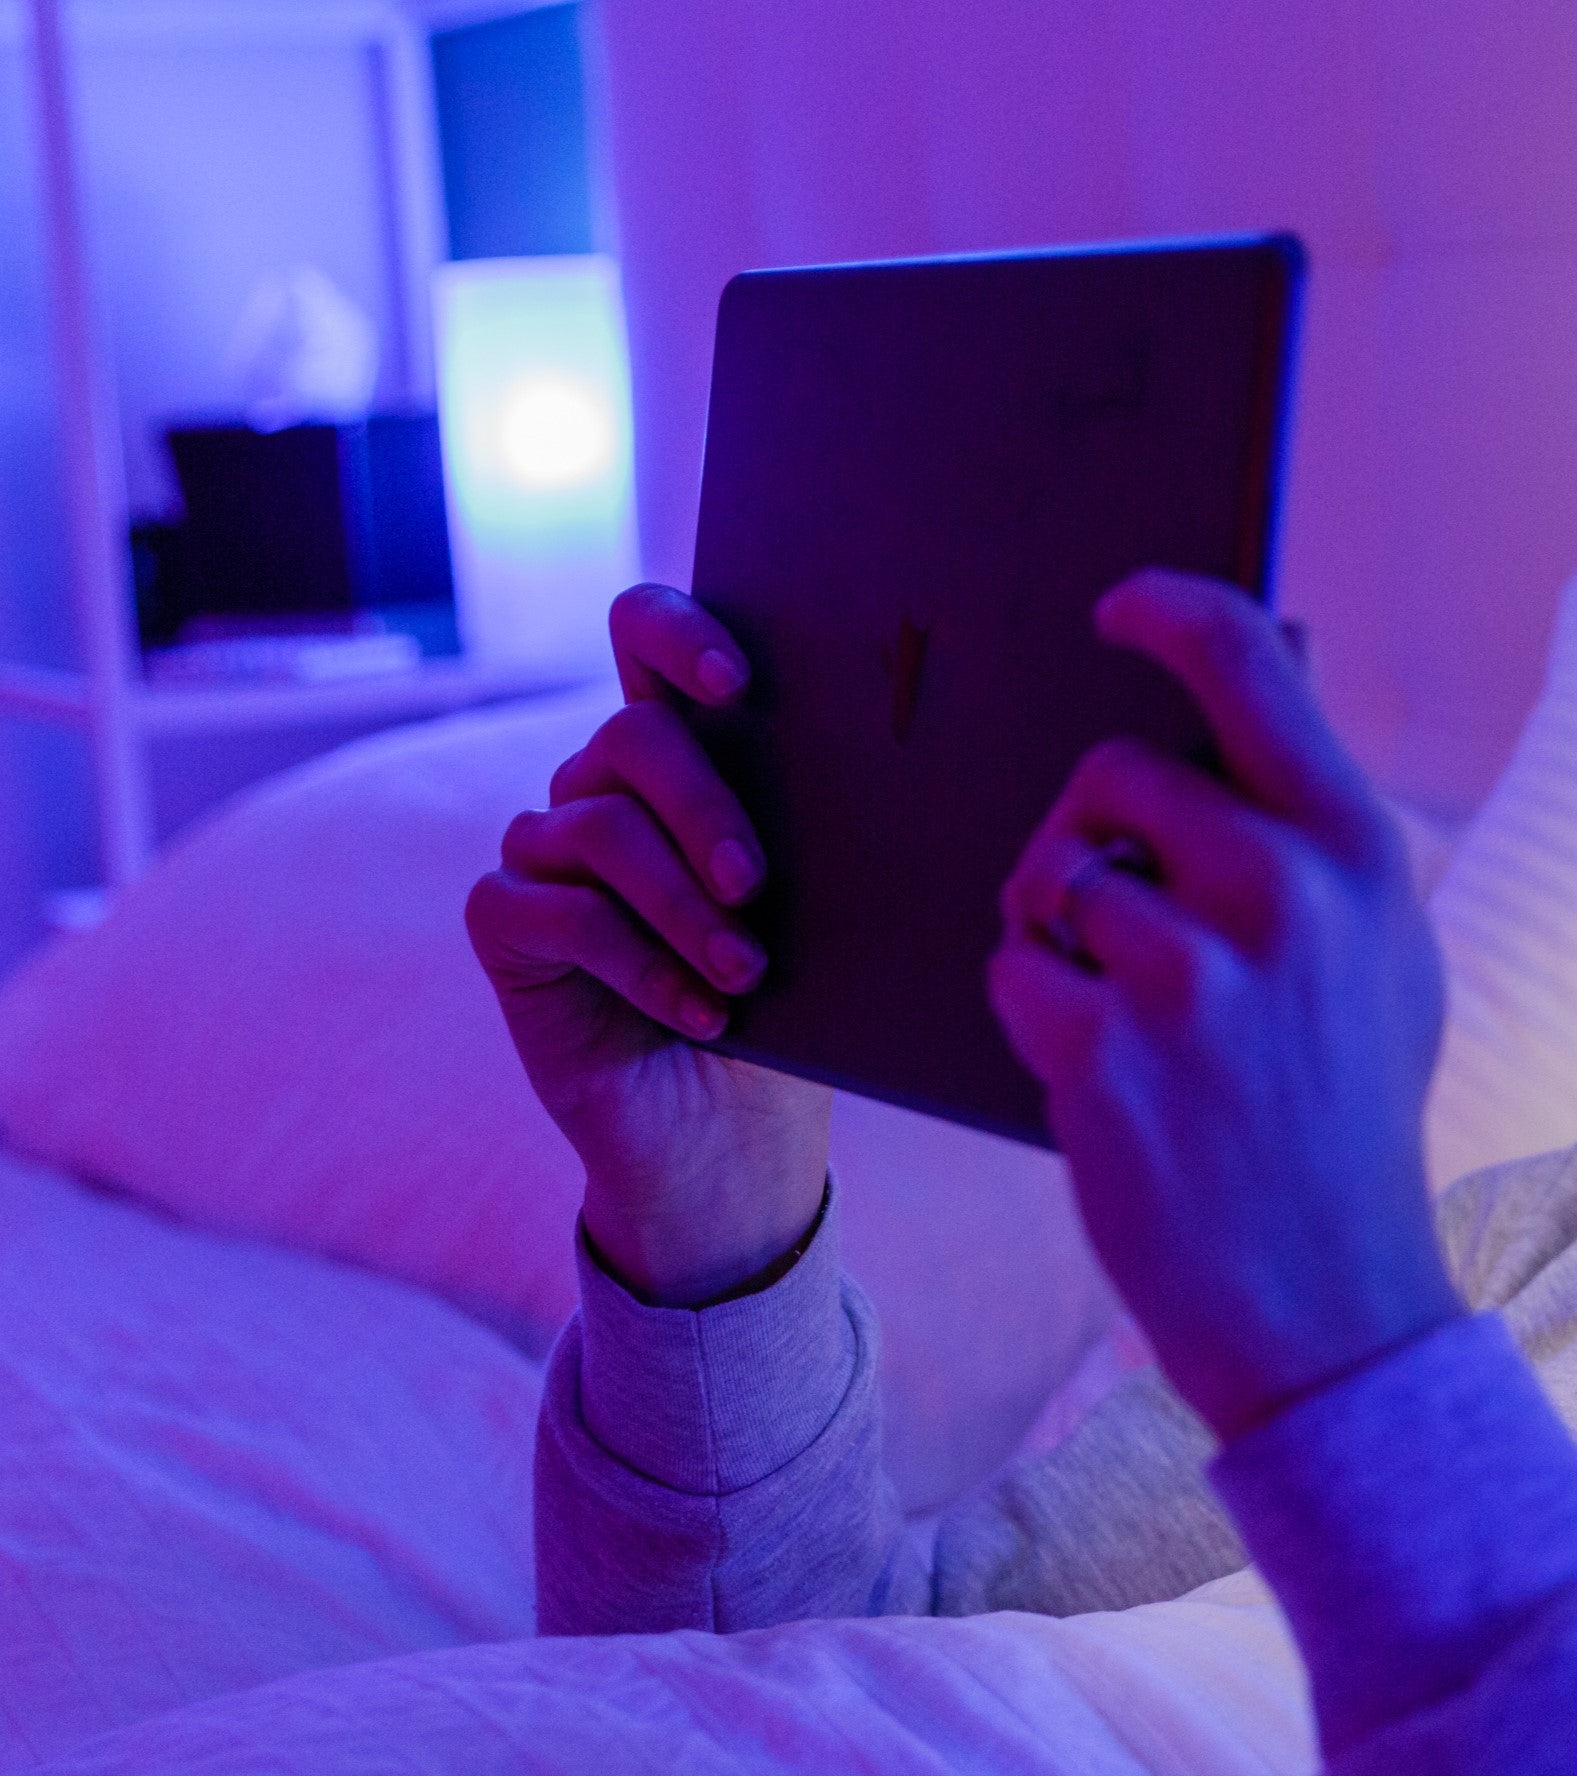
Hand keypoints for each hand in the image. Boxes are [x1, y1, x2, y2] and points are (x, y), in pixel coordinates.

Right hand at [465, 584, 829, 1304]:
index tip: (736, 682)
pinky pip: (555, 910)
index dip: (676, 633)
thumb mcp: (817, 915)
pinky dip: (636, 961)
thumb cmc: (792, 1013)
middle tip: (755, 882)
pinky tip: (700, 1011)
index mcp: (687, 760)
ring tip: (745, 971)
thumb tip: (870, 772)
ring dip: (681, 905)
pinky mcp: (506, 926)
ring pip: (597, 826)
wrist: (735, 1142)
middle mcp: (606, 791)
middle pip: (629, 734)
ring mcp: (546, 853)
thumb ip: (805, 834)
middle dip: (701, 802)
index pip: (646, 640)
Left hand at [985, 571, 1461, 1440]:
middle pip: (1112, 774)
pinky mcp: (1104, 1049)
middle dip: (1088, 836)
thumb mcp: (1384, 961)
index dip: (1168, 611)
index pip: (1247, 665)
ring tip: (1122, 1015)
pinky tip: (1099, 1074)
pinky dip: (1034, 1014)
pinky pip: (1015, 968)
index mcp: (1357, 851)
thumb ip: (1320, 843)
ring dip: (1056, 933)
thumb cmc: (1344, 1124)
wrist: (1328, 1302)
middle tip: (1114, 918)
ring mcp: (1191, 972)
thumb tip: (1251, 709)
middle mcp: (1281, 890)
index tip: (1115, 610)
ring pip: (1052, 876)